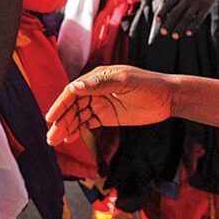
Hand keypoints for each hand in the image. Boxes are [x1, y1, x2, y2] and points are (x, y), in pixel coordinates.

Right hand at [45, 65, 172, 146]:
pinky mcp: (107, 116)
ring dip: (66, 127)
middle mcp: (96, 89)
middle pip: (72, 106)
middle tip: (51, 137)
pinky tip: (69, 138)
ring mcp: (101, 103)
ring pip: (78, 116)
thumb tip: (75, 86)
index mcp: (98, 77)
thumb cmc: (149, 85)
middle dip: (61, 120)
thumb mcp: (125, 81)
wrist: (168, 97)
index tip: (51, 118)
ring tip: (55, 141)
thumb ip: (100, 84)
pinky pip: (88, 122)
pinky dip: (77, 130)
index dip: (60, 105)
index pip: (73, 91)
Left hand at [157, 0, 218, 36]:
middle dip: (168, 23)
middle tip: (163, 32)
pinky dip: (193, 27)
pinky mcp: (206, 7)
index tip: (157, 21)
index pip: (169, 3)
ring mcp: (198, 3)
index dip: (162, 13)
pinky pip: (198, 19)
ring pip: (186, 18)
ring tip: (174, 36)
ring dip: (179, 28)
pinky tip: (188, 33)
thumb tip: (167, 6)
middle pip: (176, 13)